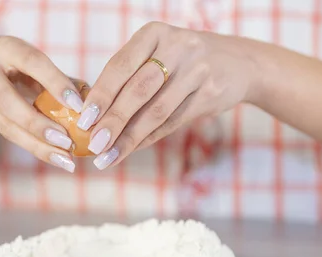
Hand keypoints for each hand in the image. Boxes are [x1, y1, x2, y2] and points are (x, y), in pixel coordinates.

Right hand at [0, 36, 84, 171]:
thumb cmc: (15, 65)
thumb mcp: (33, 63)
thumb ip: (59, 78)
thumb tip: (91, 100)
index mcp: (4, 47)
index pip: (31, 62)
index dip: (55, 83)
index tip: (78, 105)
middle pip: (6, 101)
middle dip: (38, 124)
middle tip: (67, 142)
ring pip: (6, 125)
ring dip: (38, 145)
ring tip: (65, 159)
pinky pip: (7, 134)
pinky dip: (33, 147)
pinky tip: (55, 157)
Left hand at [78, 22, 260, 168]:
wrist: (238, 63)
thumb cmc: (180, 62)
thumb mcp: (156, 54)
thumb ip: (128, 77)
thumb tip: (90, 116)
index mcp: (154, 34)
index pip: (120, 66)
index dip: (100, 95)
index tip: (83, 119)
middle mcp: (177, 47)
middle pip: (138, 90)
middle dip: (113, 120)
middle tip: (94, 144)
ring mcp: (197, 70)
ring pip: (156, 111)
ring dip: (129, 138)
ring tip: (107, 156)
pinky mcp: (211, 93)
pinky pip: (173, 122)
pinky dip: (148, 138)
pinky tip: (130, 149)